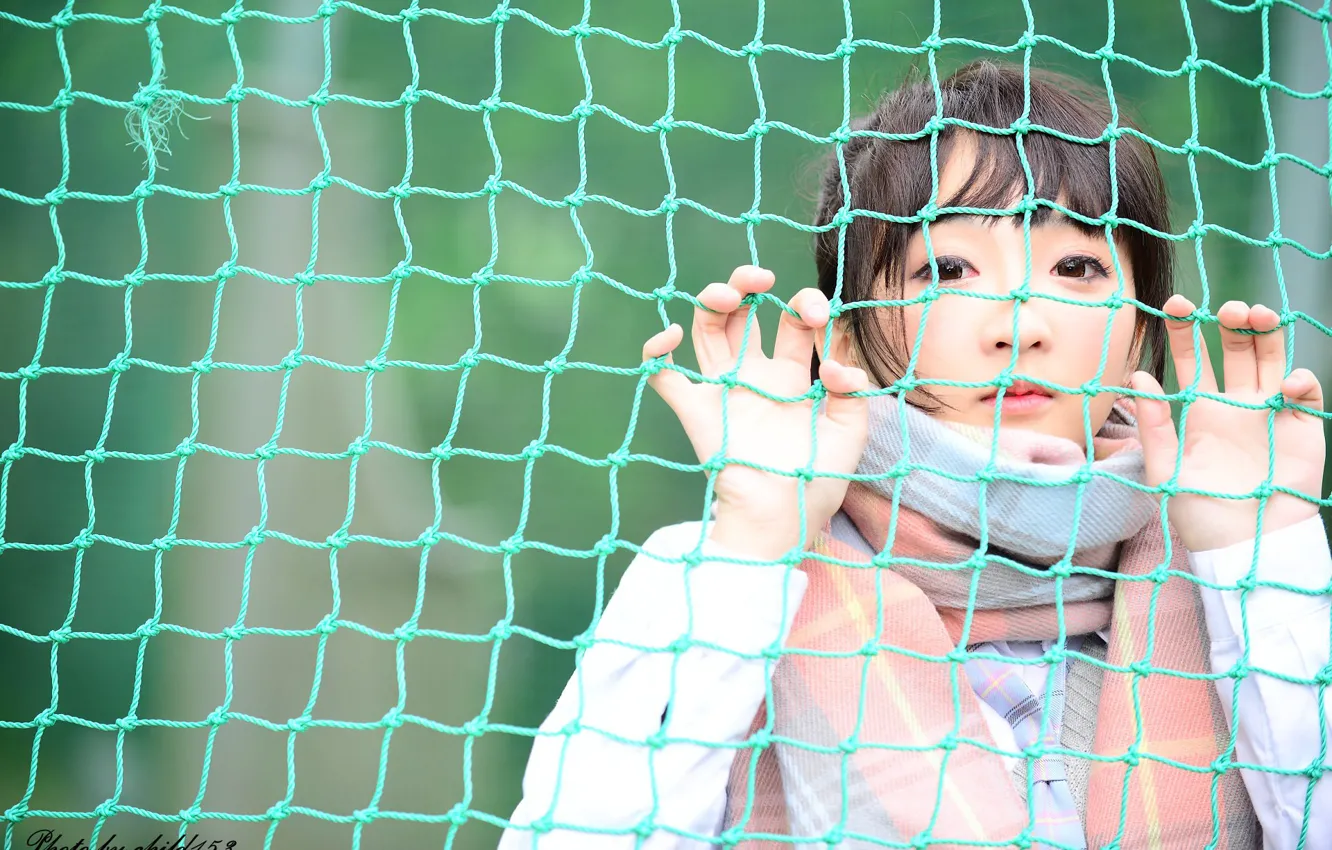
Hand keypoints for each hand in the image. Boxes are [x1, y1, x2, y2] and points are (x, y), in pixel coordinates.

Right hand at [642, 265, 869, 559]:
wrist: (782, 522)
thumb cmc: (816, 484)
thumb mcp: (850, 434)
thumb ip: (854, 392)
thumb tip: (836, 365)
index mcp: (792, 378)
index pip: (793, 322)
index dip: (805, 307)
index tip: (819, 316)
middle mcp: (755, 376)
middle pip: (743, 313)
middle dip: (750, 284)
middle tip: (763, 278)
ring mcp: (723, 391)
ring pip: (706, 329)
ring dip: (712, 300)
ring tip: (730, 293)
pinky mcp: (696, 411)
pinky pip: (663, 376)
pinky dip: (655, 352)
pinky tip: (669, 337)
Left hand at [1131, 295, 1324, 551]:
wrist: (1246, 547)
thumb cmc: (1200, 515)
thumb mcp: (1165, 470)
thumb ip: (1152, 425)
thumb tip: (1136, 376)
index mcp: (1200, 410)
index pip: (1191, 359)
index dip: (1184, 331)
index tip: (1175, 304)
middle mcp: (1236, 404)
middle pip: (1237, 348)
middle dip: (1233, 321)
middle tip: (1228, 308)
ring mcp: (1271, 413)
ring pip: (1272, 358)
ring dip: (1267, 332)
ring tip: (1255, 315)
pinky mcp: (1303, 427)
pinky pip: (1305, 392)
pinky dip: (1298, 379)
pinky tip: (1284, 385)